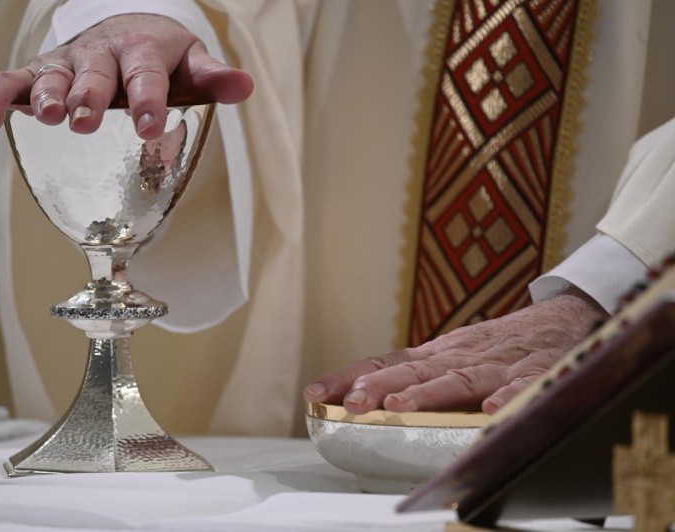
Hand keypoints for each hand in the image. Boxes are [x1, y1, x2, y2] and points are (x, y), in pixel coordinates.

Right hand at [0, 14, 252, 138]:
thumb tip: (244, 86)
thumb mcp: (190, 66)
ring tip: (45, 117)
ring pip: (53, 74)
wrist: (127, 30)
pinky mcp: (43, 72)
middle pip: (95, 73)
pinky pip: (15, 81)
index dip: (147, 99)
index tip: (147, 126)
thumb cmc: (162, 59)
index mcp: (144, 51)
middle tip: (83, 120)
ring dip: (47, 95)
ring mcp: (70, 62)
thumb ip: (212, 79)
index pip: (147, 75)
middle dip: (89, 96)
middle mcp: (103, 53)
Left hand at [303, 288, 607, 414]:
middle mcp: (462, 355)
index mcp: (438, 353)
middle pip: (416, 370)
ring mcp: (498, 362)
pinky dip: (509, 395)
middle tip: (353, 403)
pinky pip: (524, 384)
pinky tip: (490, 408)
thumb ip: (414, 378)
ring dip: (430, 392)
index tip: (315, 393)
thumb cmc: (497, 346)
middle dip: (381, 385)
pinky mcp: (538, 369)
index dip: (350, 376)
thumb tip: (358, 396)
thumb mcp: (451, 358)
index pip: (386, 361)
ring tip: (400, 405)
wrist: (561, 318)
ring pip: (461, 378)